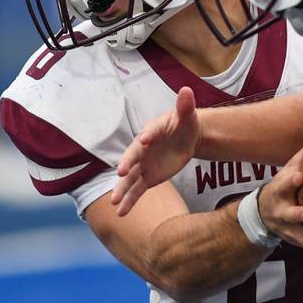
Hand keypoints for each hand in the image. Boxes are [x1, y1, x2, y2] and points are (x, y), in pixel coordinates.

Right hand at [112, 87, 200, 215]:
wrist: (186, 139)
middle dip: (127, 164)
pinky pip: (137, 190)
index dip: (146, 137)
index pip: (148, 133)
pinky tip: (122, 212)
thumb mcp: (188, 116)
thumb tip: (186, 90)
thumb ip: (185, 105)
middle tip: (120, 172)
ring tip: (114, 203)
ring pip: (130, 178)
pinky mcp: (147, 178)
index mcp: (151, 130)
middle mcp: (142, 148)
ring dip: (122, 189)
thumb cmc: (185, 124)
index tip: (144, 140)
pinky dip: (130, 201)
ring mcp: (143, 164)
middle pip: (132, 157)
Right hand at [258, 142, 302, 261]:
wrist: (262, 215)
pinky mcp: (300, 242)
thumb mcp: (286, 171)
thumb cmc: (282, 187)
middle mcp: (283, 212)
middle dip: (297, 214)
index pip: (283, 184)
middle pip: (289, 214)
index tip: (298, 176)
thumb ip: (302, 156)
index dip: (290, 181)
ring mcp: (291, 230)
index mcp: (280, 191)